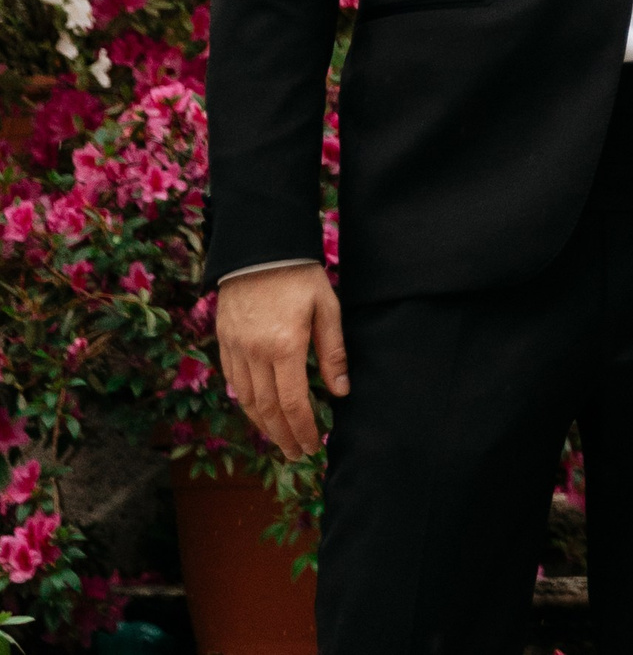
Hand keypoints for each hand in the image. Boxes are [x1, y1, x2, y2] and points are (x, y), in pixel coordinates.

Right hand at [214, 263, 347, 460]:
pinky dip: (246, 402)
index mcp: (284, 346)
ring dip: (263, 425)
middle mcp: (255, 353)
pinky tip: (259, 411)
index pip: (293, 402)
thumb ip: (333, 351)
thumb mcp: (327, 308)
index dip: (303, 429)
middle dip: (283, 436)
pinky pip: (233, 382)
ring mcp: (235, 349)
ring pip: (246, 400)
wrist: (259, 248)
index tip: (313, 445)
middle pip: (267, 409)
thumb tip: (340, 391)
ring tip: (280, 440)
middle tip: (298, 453)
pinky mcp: (223, 342)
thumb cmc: (300, 276)